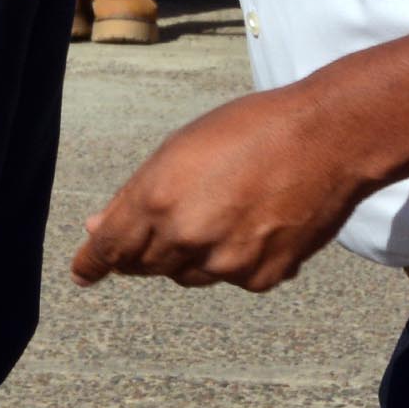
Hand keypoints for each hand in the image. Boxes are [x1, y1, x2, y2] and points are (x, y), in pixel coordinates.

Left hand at [70, 85, 369, 293]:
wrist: (326, 140)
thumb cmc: (249, 130)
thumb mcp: (180, 149)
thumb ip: (137, 195)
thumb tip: (99, 226)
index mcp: (158, 199)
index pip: (111, 248)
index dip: (93, 262)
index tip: (82, 274)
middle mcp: (187, 237)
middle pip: (146, 265)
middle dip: (145, 250)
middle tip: (165, 224)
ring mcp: (226, 264)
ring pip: (188, 274)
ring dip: (189, 254)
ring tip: (221, 210)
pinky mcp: (262, 277)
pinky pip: (232, 277)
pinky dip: (234, 259)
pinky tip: (256, 222)